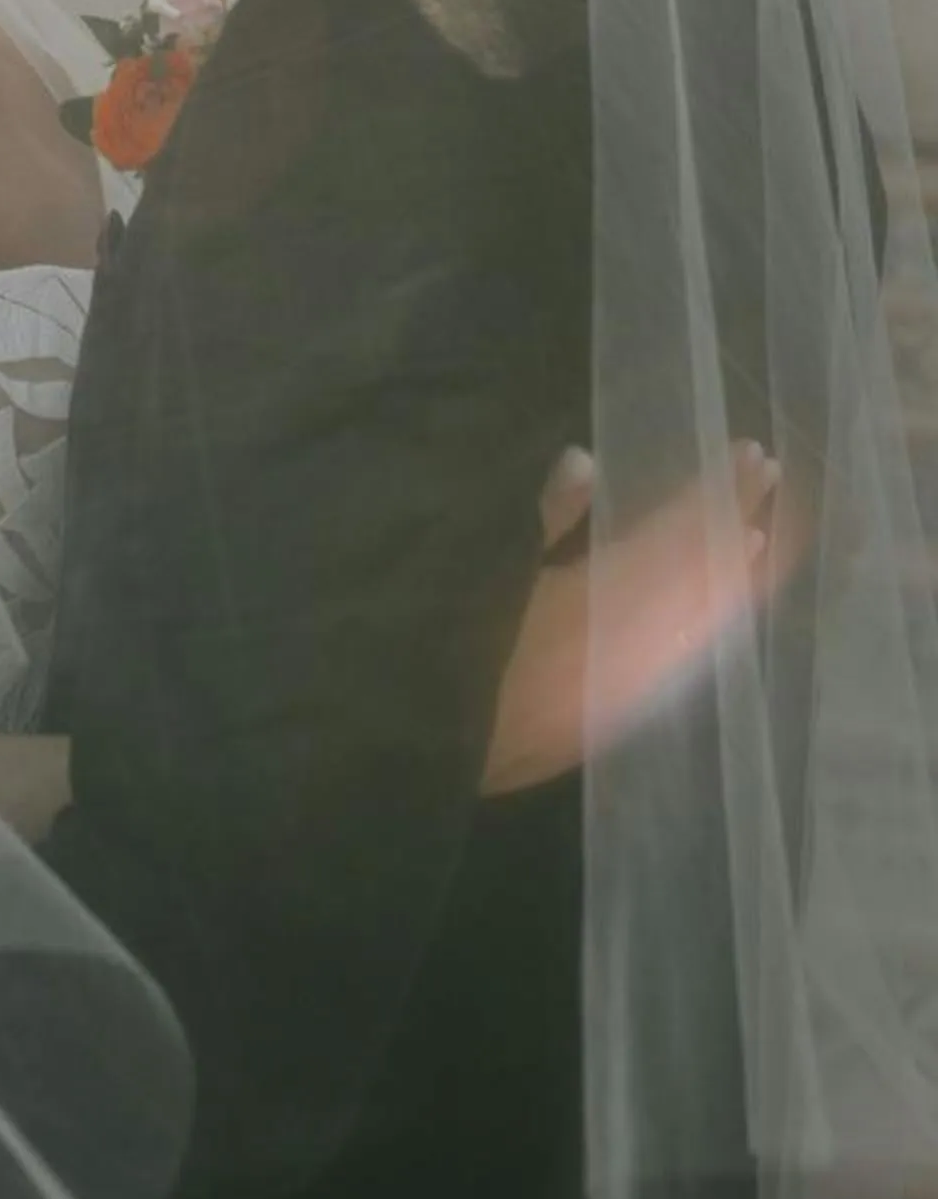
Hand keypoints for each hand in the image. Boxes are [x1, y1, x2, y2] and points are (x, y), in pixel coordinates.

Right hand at [482, 441, 782, 795]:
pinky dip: (708, 621)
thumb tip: (585, 462)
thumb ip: (545, 518)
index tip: (750, 454)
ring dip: (732, 574)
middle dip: (735, 522)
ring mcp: (632, 683)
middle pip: (703, 575)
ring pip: (702, 620)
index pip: (679, 536)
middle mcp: (634, 641)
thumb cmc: (451, 646)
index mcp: (602, 597)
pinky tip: (714, 612)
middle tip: (768, 476)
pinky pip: (683, 653)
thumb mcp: (486, 569)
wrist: (429, 744)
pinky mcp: (616, 712)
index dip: (716, 494)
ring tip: (760, 536)